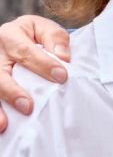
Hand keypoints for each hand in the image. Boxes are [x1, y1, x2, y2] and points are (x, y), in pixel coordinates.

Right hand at [0, 16, 70, 130]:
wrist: (18, 37)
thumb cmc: (35, 36)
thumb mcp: (46, 29)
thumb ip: (55, 39)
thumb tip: (63, 58)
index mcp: (10, 35)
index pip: (25, 51)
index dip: (42, 64)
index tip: (61, 77)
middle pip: (0, 73)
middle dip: (12, 91)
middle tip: (28, 106)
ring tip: (4, 124)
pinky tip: (1, 126)